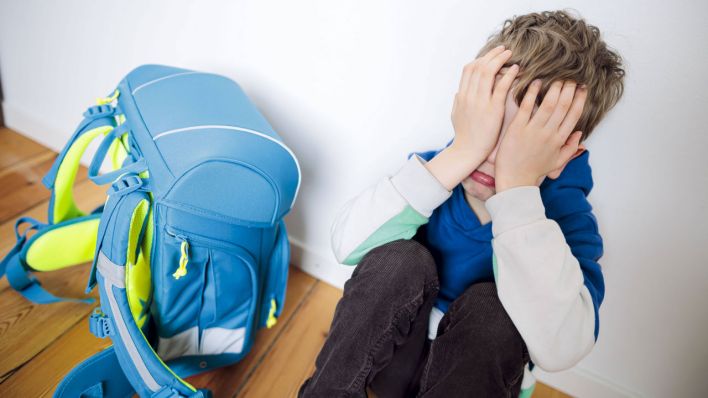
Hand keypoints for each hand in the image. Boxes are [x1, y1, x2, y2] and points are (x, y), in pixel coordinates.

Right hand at [450, 45, 518, 160]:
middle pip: (479, 66)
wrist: (467, 152)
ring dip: (500, 60)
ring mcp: (480, 102)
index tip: (491, 55)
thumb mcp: (456, 116)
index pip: (468, 69)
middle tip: (504, 49)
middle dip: (492, 55)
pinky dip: (509, 75)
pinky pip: (501, 86)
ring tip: (510, 54)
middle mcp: (469, 95)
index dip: (481, 58)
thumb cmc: (464, 136)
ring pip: (488, 72)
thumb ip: (457, 103)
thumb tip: (458, 93)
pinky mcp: (492, 110)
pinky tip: (516, 69)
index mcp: (461, 96)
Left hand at [495, 79, 587, 191]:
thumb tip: (580, 134)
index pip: (574, 115)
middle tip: (570, 77)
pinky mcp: (517, 129)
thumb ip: (570, 148)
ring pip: (549, 105)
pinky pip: (527, 107)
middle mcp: (549, 134)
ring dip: (554, 89)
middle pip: (563, 106)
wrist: (514, 180)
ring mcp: (533, 130)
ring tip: (557, 78)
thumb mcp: (556, 162)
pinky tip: (536, 82)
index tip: (582, 87)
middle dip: (569, 89)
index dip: (580, 99)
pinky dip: (532, 94)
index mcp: (559, 140)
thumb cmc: (533, 171)